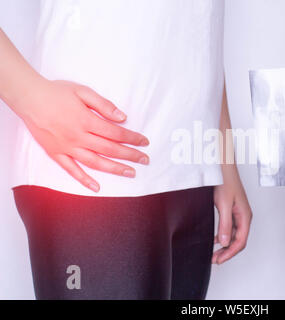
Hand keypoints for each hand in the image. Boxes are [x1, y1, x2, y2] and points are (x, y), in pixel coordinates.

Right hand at [14, 79, 149, 191]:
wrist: (29, 98)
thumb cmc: (56, 92)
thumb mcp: (83, 91)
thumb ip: (104, 105)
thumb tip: (122, 118)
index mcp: (87, 120)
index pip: (116, 133)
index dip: (132, 138)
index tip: (144, 142)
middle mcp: (79, 137)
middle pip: (110, 149)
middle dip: (130, 155)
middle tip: (145, 159)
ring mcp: (67, 147)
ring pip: (95, 162)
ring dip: (115, 169)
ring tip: (130, 173)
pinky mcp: (56, 153)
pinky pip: (72, 170)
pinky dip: (84, 180)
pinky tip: (96, 187)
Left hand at [212, 165, 251, 263]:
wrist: (223, 167)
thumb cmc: (226, 181)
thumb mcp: (224, 204)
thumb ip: (225, 224)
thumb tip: (225, 242)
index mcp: (245, 216)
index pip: (240, 241)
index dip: (230, 253)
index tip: (219, 260)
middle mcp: (244, 216)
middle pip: (238, 240)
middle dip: (228, 252)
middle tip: (215, 260)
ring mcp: (238, 213)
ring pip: (234, 235)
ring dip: (225, 245)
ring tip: (214, 252)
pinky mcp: (232, 209)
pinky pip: (230, 227)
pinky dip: (223, 235)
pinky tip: (216, 239)